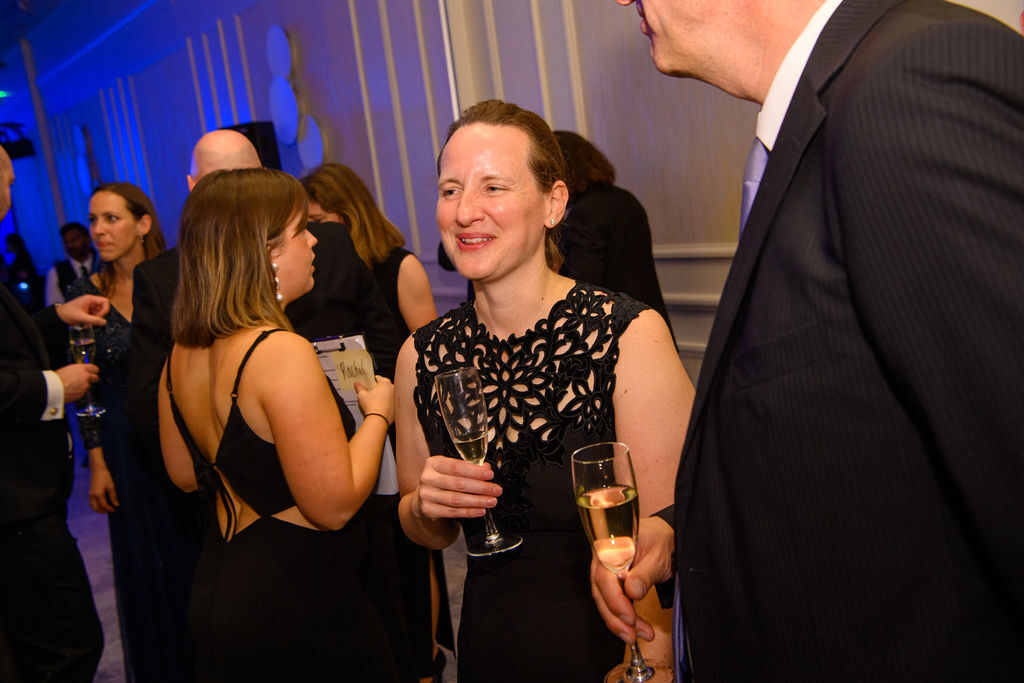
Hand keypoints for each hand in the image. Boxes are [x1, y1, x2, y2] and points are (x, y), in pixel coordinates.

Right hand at [54, 363, 98, 401]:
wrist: (53, 388)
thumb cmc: (57, 378)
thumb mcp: (68, 369)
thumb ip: (77, 370)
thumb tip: (80, 372)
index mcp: (82, 368)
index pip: (95, 368)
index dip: (93, 371)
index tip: (93, 372)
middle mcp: (86, 376)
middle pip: (95, 378)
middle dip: (92, 379)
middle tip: (86, 380)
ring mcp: (85, 385)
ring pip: (88, 386)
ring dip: (83, 386)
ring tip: (73, 386)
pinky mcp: (83, 393)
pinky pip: (83, 392)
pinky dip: (79, 392)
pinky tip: (71, 391)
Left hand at [55, 294, 109, 325]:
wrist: (59, 316)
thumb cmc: (67, 313)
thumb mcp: (81, 317)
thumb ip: (93, 320)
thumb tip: (104, 322)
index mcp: (90, 299)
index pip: (105, 301)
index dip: (105, 309)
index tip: (100, 316)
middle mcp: (91, 302)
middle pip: (103, 308)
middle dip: (99, 317)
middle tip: (93, 322)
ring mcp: (90, 307)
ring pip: (99, 314)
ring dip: (95, 320)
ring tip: (86, 324)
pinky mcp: (88, 312)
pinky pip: (95, 317)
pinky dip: (91, 322)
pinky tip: (85, 324)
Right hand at [89, 464, 118, 512]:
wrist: (97, 470)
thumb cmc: (105, 477)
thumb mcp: (111, 486)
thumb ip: (113, 496)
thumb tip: (116, 504)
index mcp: (98, 494)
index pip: (103, 505)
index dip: (109, 509)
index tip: (114, 510)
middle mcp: (93, 495)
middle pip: (96, 508)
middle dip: (103, 511)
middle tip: (110, 511)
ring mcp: (90, 494)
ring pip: (92, 506)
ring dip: (98, 509)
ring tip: (106, 509)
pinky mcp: (90, 493)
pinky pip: (91, 502)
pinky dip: (96, 506)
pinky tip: (102, 505)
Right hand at [355, 376, 394, 423]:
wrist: (378, 420)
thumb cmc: (371, 406)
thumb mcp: (362, 395)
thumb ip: (359, 387)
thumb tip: (357, 384)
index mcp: (385, 383)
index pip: (378, 378)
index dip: (371, 380)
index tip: (368, 383)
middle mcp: (393, 389)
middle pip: (384, 386)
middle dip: (378, 389)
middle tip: (370, 393)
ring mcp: (396, 398)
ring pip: (389, 395)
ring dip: (383, 396)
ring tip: (375, 401)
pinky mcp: (397, 407)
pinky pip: (391, 403)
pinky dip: (387, 404)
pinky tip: (380, 408)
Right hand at [412, 455, 501, 520]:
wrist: (423, 495)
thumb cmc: (441, 479)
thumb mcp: (451, 469)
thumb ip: (469, 467)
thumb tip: (486, 468)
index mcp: (434, 463)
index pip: (456, 466)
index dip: (475, 471)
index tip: (490, 474)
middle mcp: (428, 478)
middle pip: (458, 484)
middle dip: (481, 487)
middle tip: (495, 490)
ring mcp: (427, 495)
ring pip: (456, 499)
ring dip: (477, 501)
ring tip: (491, 501)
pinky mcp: (429, 509)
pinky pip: (452, 512)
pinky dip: (469, 512)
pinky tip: (480, 510)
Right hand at [591, 515, 674, 642]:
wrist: (663, 538)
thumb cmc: (659, 540)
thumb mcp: (658, 556)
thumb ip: (645, 573)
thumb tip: (632, 592)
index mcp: (610, 545)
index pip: (604, 575)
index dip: (614, 599)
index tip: (629, 616)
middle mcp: (602, 559)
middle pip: (601, 591)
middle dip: (616, 617)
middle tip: (632, 634)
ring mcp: (604, 571)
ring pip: (604, 600)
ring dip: (619, 622)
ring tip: (637, 636)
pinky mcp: (610, 583)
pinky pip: (611, 602)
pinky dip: (621, 618)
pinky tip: (633, 629)